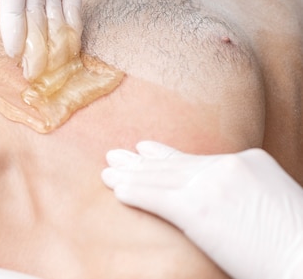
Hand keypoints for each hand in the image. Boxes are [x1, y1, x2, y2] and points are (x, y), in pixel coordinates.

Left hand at [101, 141, 302, 278]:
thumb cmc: (295, 243)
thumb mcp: (272, 203)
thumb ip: (242, 193)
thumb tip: (217, 203)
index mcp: (249, 161)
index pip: (197, 158)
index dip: (165, 154)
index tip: (144, 148)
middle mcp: (229, 166)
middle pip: (174, 164)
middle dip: (141, 162)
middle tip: (114, 154)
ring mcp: (212, 184)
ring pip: (161, 178)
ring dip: (130, 176)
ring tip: (106, 171)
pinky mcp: (198, 208)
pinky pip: (157, 198)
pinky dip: (135, 193)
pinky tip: (117, 191)